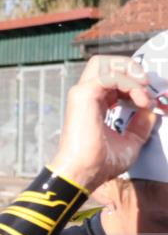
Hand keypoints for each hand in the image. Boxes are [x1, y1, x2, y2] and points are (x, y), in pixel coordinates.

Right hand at [51, 55, 157, 191]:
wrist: (85, 172)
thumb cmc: (99, 163)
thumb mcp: (131, 141)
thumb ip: (140, 124)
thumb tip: (151, 111)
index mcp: (95, 106)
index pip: (113, 79)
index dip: (135, 83)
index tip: (149, 99)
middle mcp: (87, 97)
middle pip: (105, 63)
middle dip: (130, 68)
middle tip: (146, 85)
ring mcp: (83, 94)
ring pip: (104, 62)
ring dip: (129, 71)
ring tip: (143, 89)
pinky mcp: (83, 95)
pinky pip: (110, 76)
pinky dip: (129, 83)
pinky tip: (139, 99)